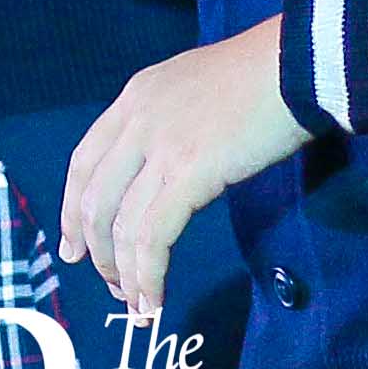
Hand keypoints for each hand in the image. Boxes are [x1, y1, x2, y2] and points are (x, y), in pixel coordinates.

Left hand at [59, 19, 304, 321]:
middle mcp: (136, 121)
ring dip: (124, 272)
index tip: (72, 246)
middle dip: (97, 251)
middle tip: (109, 286)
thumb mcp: (194, 90)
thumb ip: (171, 122)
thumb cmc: (261, 77)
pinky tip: (153, 299)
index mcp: (134, 98)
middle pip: (94, 199)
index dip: (72, 209)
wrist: (295, 64)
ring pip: (121, 224)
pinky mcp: (189, 172)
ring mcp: (159, 147)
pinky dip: (148, 274)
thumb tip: (168, 167)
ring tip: (135, 304)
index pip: (84, 162)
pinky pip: (153, 236)